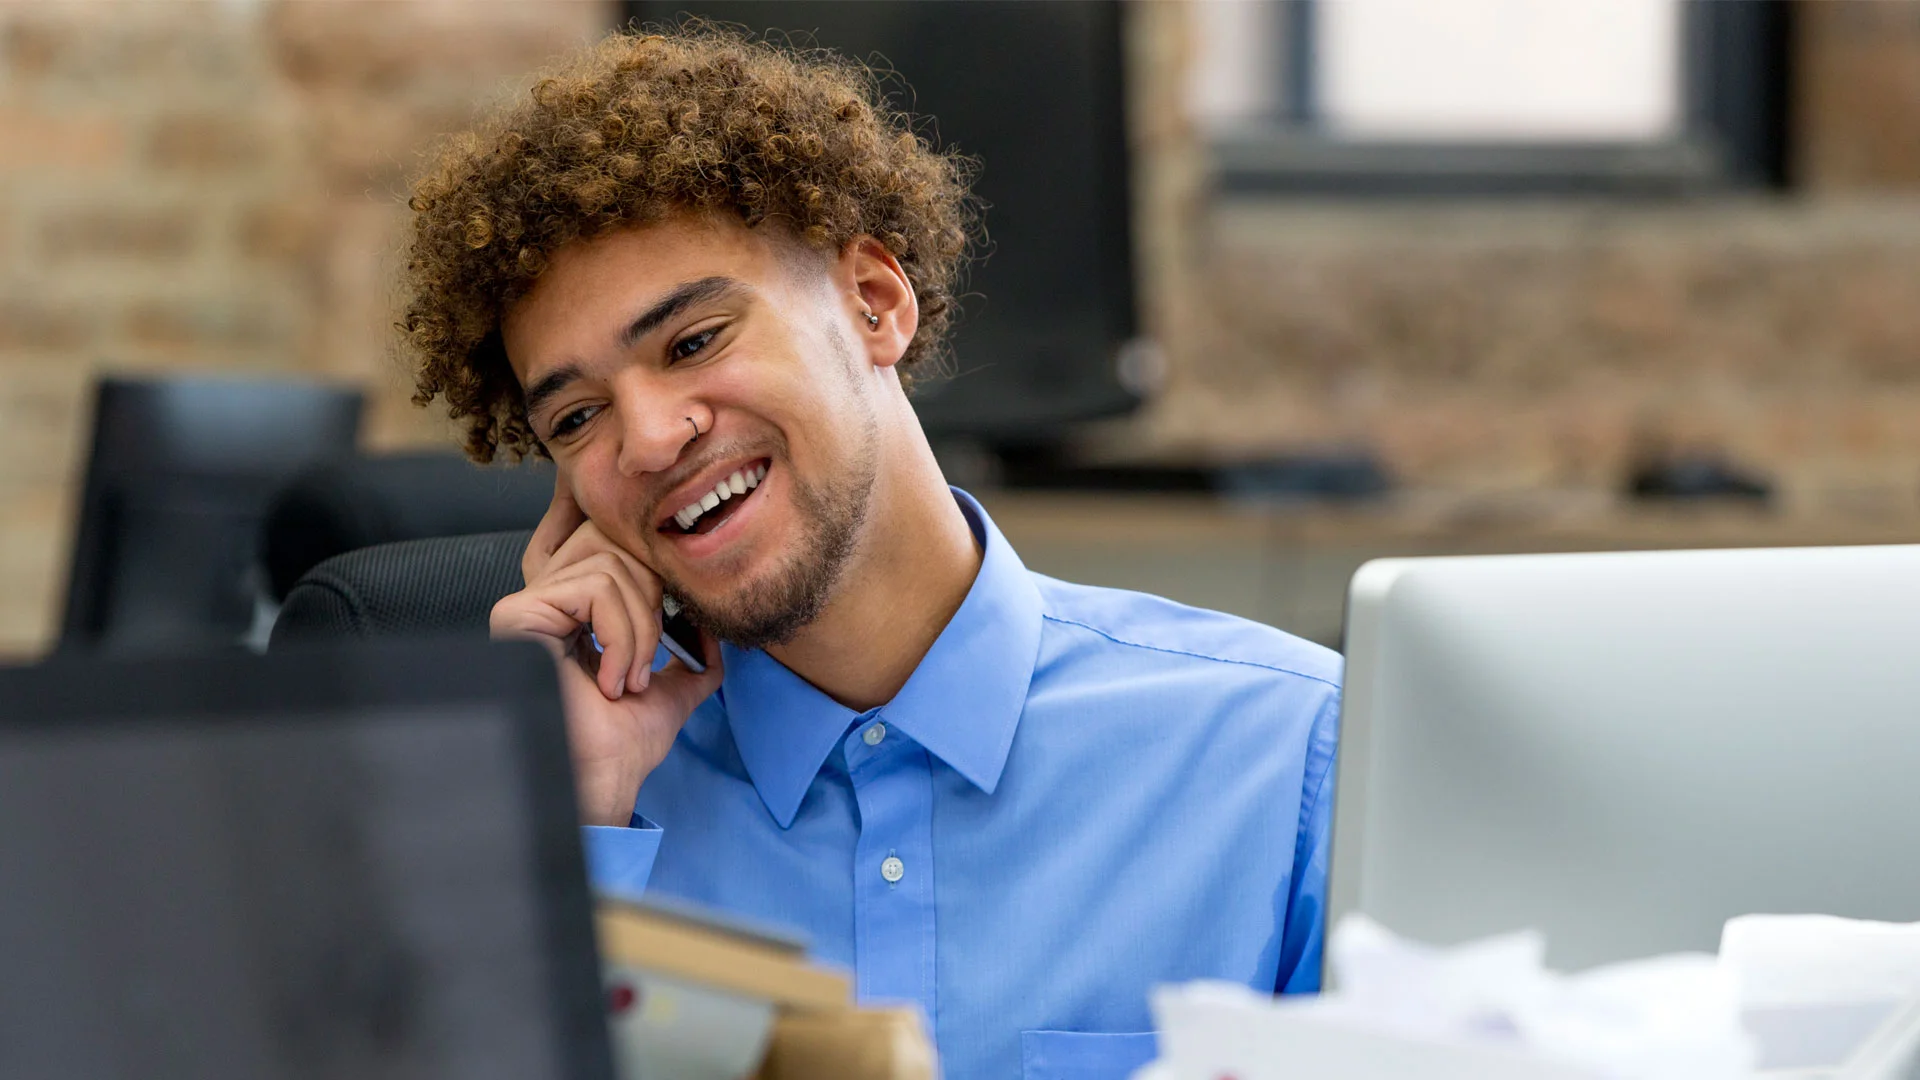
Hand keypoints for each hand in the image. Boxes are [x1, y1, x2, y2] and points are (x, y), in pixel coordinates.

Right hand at [489, 476, 723, 824]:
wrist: (604, 777)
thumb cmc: (624, 743)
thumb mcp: (673, 690)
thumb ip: (693, 656)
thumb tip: (711, 623)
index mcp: (578, 613)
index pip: (626, 555)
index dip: (657, 587)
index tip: (668, 640)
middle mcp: (548, 601)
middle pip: (620, 551)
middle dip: (652, 611)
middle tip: (644, 670)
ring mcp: (530, 604)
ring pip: (612, 569)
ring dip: (638, 633)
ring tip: (627, 680)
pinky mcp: (519, 613)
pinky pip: (594, 589)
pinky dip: (620, 637)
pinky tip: (610, 681)